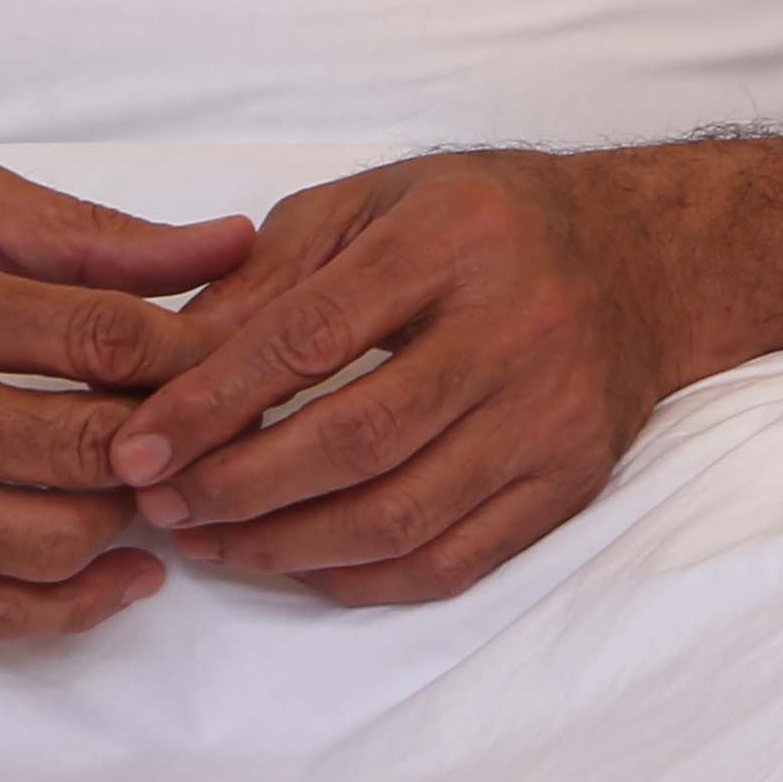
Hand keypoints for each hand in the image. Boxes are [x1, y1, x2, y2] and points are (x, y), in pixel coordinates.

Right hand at [0, 153, 249, 640]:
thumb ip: (87, 235)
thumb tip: (231, 246)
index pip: (101, 338)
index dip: (194, 352)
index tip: (235, 355)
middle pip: (82, 446)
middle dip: (170, 441)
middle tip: (215, 429)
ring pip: (45, 539)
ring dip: (128, 520)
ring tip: (164, 487)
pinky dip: (69, 607)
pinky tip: (129, 575)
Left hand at [108, 153, 684, 607]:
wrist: (648, 258)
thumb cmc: (488, 223)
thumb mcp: (373, 201)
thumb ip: (268, 272)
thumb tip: (170, 363)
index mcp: (456, 240)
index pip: (310, 337)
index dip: (208, 405)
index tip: (134, 451)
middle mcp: (519, 327)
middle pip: (355, 439)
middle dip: (236, 487)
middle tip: (163, 504)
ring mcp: (554, 413)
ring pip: (400, 516)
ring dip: (285, 545)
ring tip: (214, 540)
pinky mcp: (573, 478)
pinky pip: (453, 561)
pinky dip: (360, 579)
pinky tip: (301, 561)